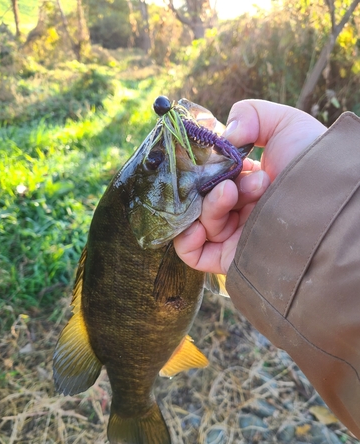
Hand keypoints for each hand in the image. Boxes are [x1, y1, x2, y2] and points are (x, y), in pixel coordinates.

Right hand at [174, 99, 326, 274]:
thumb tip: (224, 134)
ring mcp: (236, 234)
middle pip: (203, 199)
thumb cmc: (311, 162)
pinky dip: (186, 241)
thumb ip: (250, 114)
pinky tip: (194, 228)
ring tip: (231, 194)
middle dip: (213, 186)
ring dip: (210, 205)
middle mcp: (241, 208)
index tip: (214, 157)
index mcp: (249, 181)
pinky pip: (195, 254)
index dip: (206, 166)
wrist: (327, 201)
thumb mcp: (285, 123)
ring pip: (200, 222)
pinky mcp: (232, 257)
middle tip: (234, 181)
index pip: (212, 176)